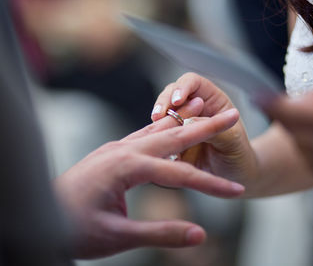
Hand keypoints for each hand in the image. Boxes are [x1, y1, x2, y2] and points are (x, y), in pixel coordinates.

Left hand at [53, 98, 243, 258]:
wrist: (39, 216)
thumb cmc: (72, 227)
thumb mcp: (118, 236)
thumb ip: (161, 232)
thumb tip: (199, 234)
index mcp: (126, 167)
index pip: (180, 174)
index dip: (211, 185)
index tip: (237, 192)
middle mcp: (123, 150)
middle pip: (174, 134)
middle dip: (207, 127)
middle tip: (233, 115)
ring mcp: (117, 147)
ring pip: (160, 129)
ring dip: (187, 122)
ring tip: (209, 112)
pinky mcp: (113, 151)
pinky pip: (145, 134)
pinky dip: (166, 128)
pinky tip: (173, 125)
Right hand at [152, 73, 259, 189]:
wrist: (234, 177)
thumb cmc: (238, 154)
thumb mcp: (231, 141)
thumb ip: (213, 130)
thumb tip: (189, 123)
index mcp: (212, 100)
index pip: (193, 82)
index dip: (183, 87)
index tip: (178, 101)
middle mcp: (194, 108)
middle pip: (171, 94)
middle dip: (163, 103)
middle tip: (157, 117)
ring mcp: (180, 124)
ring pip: (161, 114)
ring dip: (156, 122)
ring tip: (154, 132)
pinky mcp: (170, 140)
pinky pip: (157, 135)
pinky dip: (154, 139)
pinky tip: (155, 147)